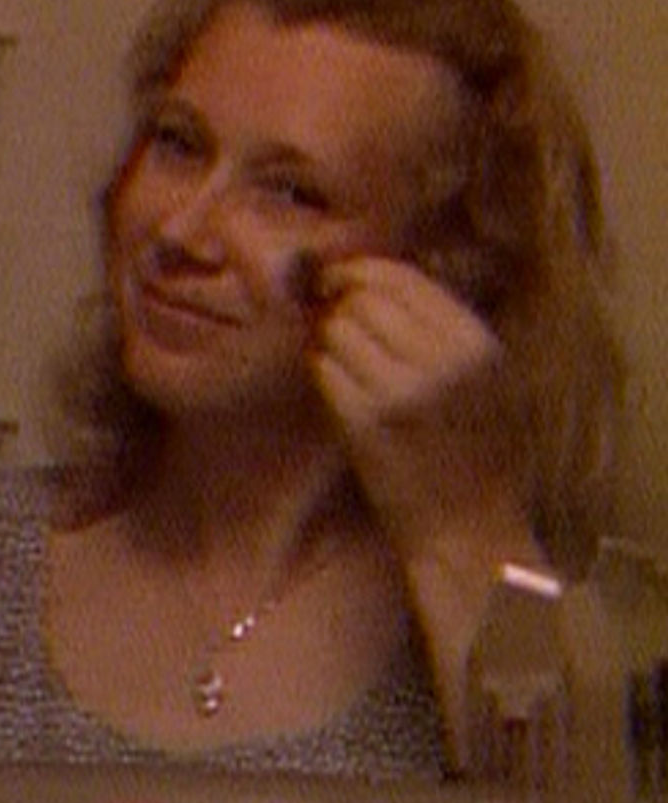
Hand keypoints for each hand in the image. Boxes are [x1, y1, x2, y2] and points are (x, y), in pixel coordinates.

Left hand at [307, 256, 539, 569]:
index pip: (401, 277)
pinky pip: (322, 370)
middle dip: (340, 308)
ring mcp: (400, 390)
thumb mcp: (481, 376)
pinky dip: (321, 373)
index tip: (339, 282)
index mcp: (474, 342)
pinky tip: (337, 390)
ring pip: (336, 331)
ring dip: (328, 342)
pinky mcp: (364, 422)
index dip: (359, 272)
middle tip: (335, 328)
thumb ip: (436, 328)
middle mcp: (441, 359)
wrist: (470, 530)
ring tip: (345, 367)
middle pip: (362, 299)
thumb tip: (367, 281)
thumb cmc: (473, 452)